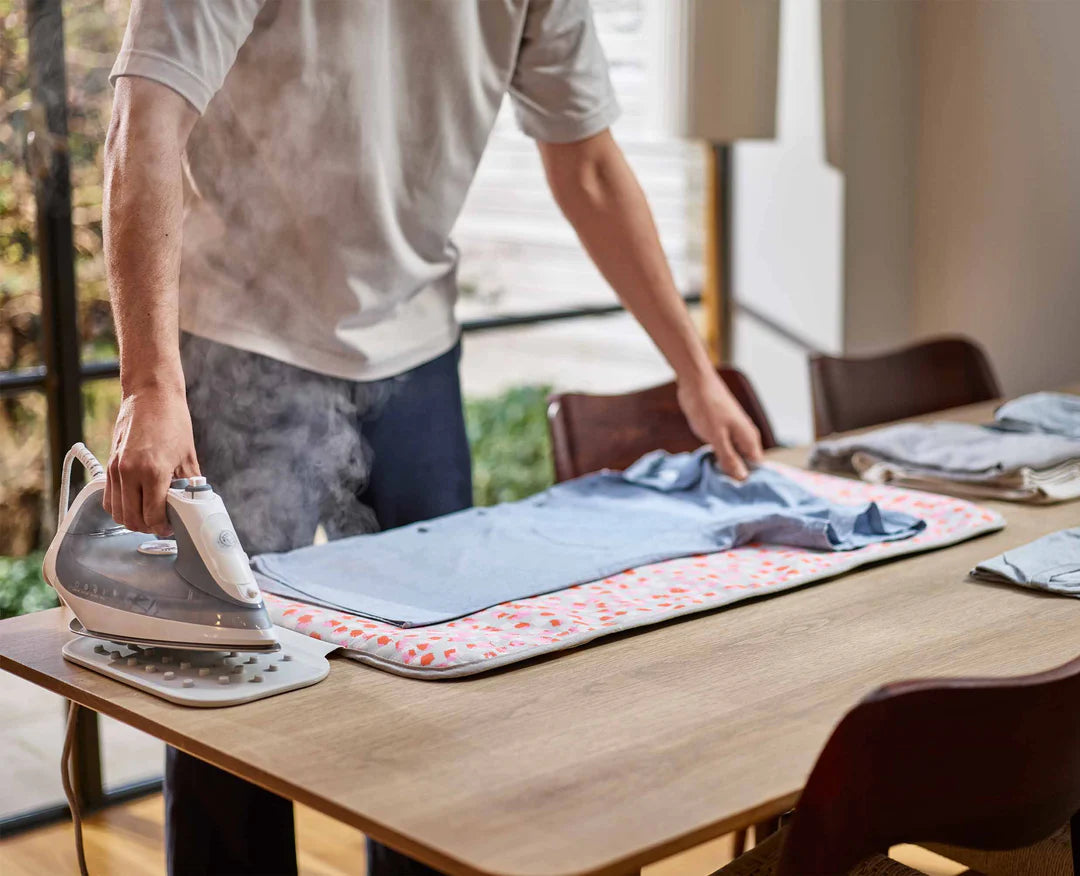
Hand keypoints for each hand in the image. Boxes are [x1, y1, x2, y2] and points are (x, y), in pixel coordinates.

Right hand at [103, 382, 199, 535]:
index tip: (170, 526)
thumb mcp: (188, 456)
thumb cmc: (172, 420)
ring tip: (148, 515)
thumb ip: (188, 484)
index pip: (152, 516)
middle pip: (132, 519)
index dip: (163, 527)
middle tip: (161, 524)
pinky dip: (119, 507)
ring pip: (117, 512)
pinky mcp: (110, 464)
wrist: (150, 395)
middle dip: (148, 527)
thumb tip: (192, 503)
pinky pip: (109, 497)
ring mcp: (116, 469)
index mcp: (153, 472)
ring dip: (132, 519)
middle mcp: (130, 473)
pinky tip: (134, 503)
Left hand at [677, 373, 763, 479]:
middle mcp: (744, 437)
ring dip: (724, 466)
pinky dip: (717, 457)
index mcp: (749, 439)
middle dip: (735, 475)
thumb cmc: (707, 407)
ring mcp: (732, 434)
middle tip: (721, 489)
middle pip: (745, 464)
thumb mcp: (717, 436)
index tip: (736, 494)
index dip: (748, 480)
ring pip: (733, 457)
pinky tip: (708, 465)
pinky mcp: (720, 431)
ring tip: (714, 480)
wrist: (695, 382)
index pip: (757, 467)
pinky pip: (723, 450)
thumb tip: (742, 478)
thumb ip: (729, 457)